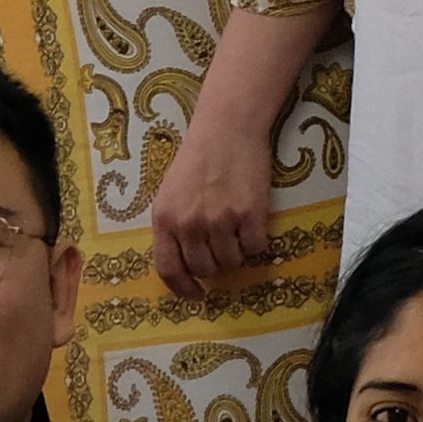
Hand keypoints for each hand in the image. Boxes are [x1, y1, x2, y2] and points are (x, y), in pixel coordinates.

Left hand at [151, 114, 274, 297]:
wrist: (228, 128)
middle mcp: (190, 224)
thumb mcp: (170, 193)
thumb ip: (174, 227)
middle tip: (222, 246)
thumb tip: (186, 264)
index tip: (196, 293)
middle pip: (205, 269)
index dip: (183, 288)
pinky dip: (257, 241)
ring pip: (232, 262)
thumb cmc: (198, 158)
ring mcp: (220, 221)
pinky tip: (254, 222)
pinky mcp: (250, 215)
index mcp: (165, 218)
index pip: (168, 269)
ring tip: (238, 228)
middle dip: (215, 265)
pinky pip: (256, 248)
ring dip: (237, 252)